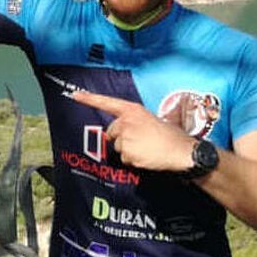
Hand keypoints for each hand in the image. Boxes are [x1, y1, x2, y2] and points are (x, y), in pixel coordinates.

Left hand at [71, 90, 197, 172]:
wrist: (181, 150)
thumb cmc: (169, 134)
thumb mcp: (150, 119)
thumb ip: (133, 121)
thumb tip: (120, 129)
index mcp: (132, 110)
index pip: (107, 102)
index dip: (89, 99)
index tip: (74, 95)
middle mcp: (126, 122)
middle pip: (112, 132)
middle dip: (122, 137)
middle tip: (142, 140)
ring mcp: (126, 138)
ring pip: (118, 147)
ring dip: (129, 150)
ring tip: (147, 148)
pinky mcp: (128, 154)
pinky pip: (125, 159)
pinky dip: (133, 160)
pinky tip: (147, 157)